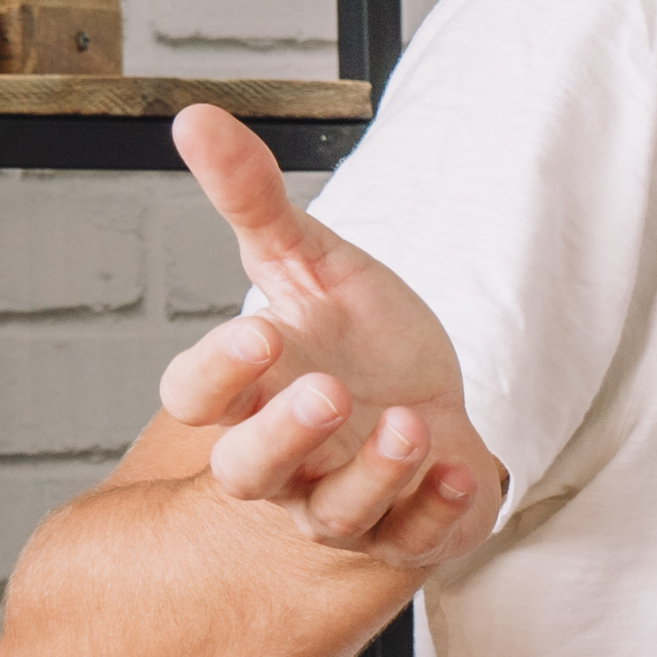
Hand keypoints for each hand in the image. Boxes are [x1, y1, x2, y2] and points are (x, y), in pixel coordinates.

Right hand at [156, 103, 503, 568]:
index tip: (259, 333)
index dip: (215, 373)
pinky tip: (461, 469)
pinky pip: (412, 538)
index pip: (195, 399)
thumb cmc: (357, 338)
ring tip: (408, 421)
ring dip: (373, 473)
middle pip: (247, 473)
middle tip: (326, 389)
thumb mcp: (311, 262)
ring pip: (333, 514)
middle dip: (282, 438)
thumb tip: (197, 118)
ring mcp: (341, 501)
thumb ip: (253, 200)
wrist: (432, 397)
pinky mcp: (404, 529)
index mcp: (248, 394)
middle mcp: (283, 459)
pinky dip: (434, 510)